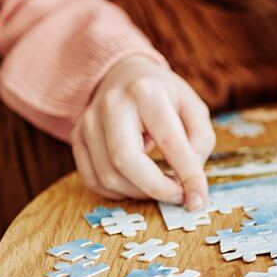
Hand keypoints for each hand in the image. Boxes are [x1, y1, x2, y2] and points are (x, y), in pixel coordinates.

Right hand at [72, 55, 215, 209]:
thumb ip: (200, 142)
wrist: (126, 75)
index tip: (199, 200)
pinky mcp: (77, 138)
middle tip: (178, 197)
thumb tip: (189, 181)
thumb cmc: (166, 97)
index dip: (187, 176)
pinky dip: (118, 192)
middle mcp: (112, 104)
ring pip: (108, 175)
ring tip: (161, 187)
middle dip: (156, 189)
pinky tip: (137, 185)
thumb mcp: (195, 109)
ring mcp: (88, 121)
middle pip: (125, 161)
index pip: (169, 141)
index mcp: (148, 93)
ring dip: (139, 193)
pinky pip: (93, 179)